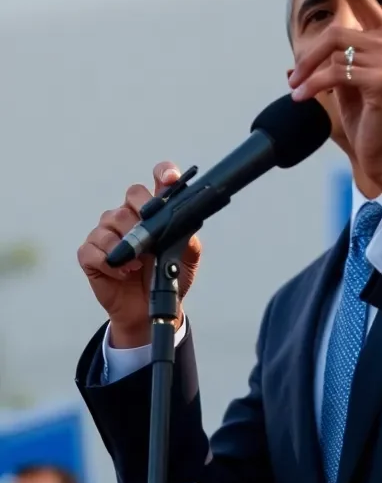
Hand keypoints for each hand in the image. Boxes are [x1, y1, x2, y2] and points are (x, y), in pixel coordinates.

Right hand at [77, 163, 200, 347]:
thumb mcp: (187, 260)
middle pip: (133, 193)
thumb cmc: (167, 277)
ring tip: (139, 263)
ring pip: (112, 219)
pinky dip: (109, 261)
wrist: (148, 309)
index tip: (170, 179)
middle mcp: (131, 215)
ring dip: (127, 243)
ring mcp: (108, 232)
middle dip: (142, 211)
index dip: (164, 173)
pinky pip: (93, 249)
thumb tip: (188, 226)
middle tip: (151, 236)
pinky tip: (123, 272)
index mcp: (156, 211)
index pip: (159, 180)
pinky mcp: (91, 254)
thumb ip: (188, 241)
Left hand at [288, 0, 381, 201]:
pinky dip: (313, 85)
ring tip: (297, 91)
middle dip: (309, 54)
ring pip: (334, 51)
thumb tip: (294, 62)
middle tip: (293, 77)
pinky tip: (303, 99)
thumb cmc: (372, 124)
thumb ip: (332, 66)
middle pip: (337, 31)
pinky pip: (335, 73)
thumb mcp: (347, 88)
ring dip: (308, 73)